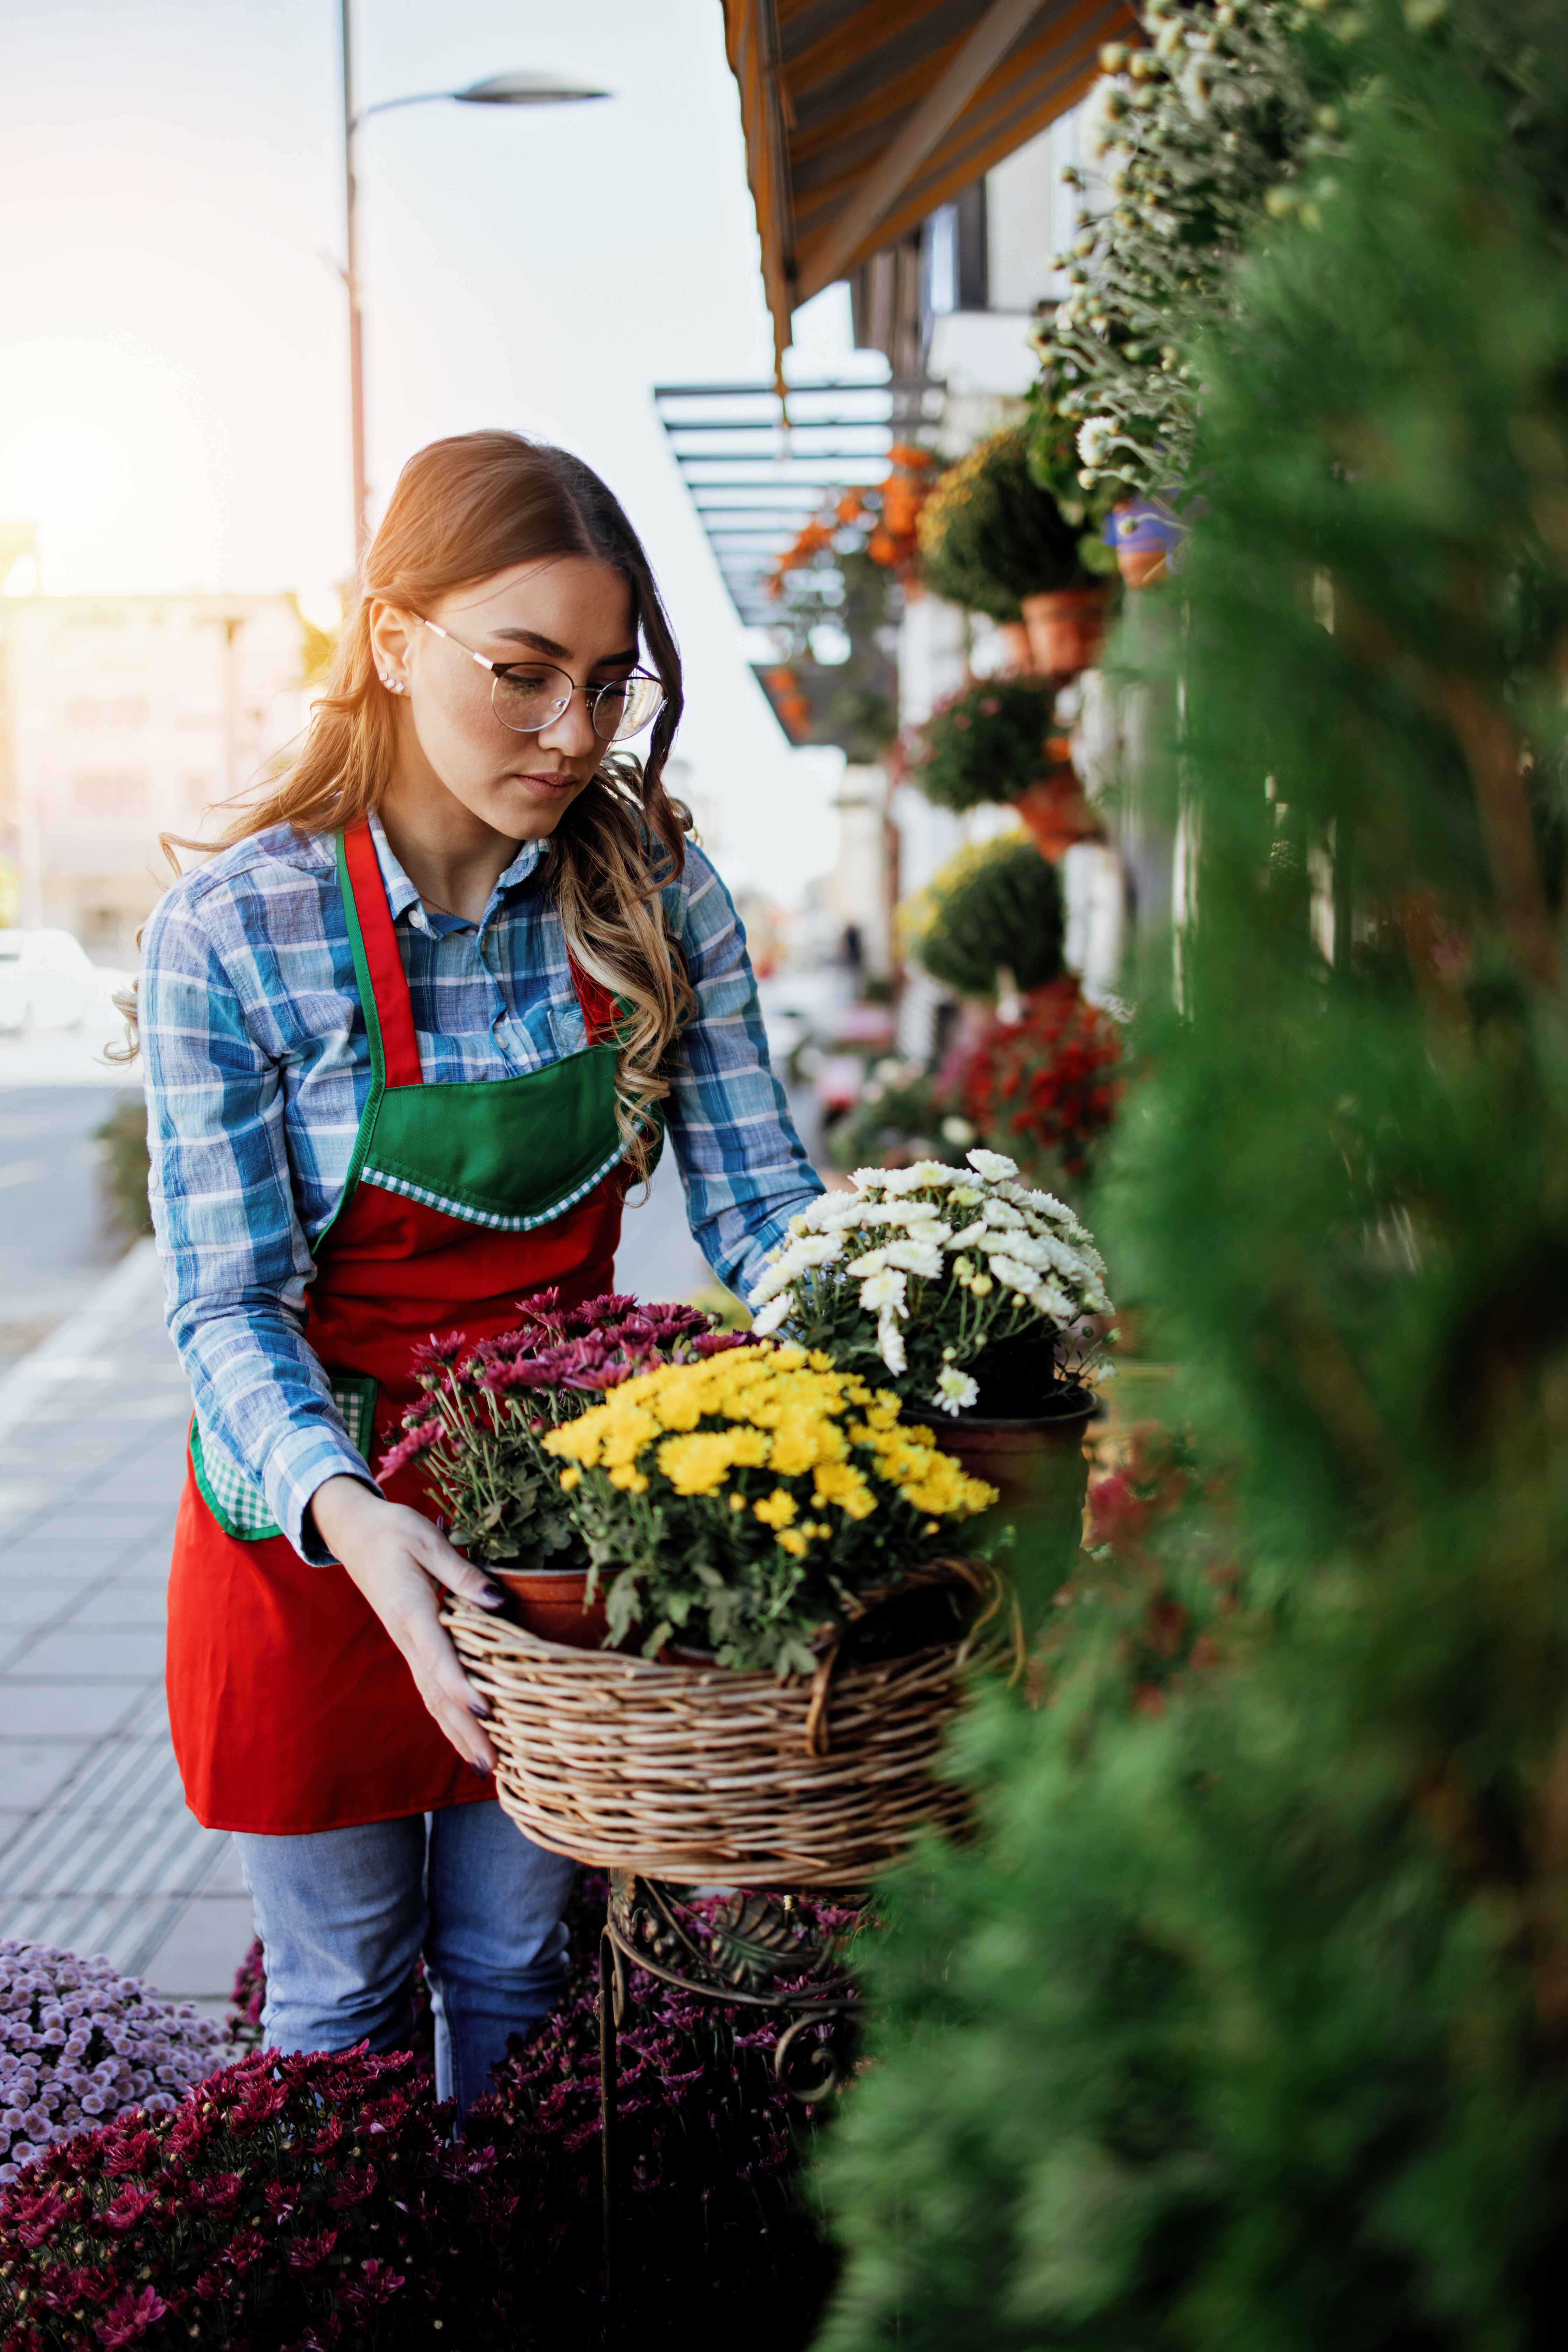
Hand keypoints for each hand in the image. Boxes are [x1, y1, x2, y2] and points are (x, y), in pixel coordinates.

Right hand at [310, 1475, 505, 1775]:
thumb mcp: (428, 1541)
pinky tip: (465, 1735)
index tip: (485, 1710)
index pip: (438, 1657)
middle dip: (465, 1730)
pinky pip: (429, 1688)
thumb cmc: (394, 1531)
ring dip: (458, 1733)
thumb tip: (498, 1600)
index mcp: (412, 1611)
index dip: (461, 1686)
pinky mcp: (410, 1645)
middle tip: (494, 1763)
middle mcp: (407, 1637)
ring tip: (487, 1765)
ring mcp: (407, 1645)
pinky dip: (447, 1717)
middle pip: (437, 1692)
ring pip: (432, 1698)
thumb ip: (462, 1573)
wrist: (355, 1531)